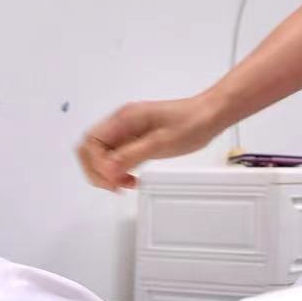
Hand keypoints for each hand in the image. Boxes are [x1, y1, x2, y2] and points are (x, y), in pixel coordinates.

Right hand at [76, 95, 225, 190]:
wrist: (210, 114)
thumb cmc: (191, 124)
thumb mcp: (162, 142)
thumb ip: (132, 155)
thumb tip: (106, 170)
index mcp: (124, 119)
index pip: (91, 142)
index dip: (97, 165)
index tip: (114, 180)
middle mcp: (121, 123)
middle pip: (90, 148)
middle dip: (97, 171)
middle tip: (116, 186)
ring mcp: (128, 130)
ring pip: (101, 154)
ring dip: (107, 173)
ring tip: (125, 184)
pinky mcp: (136, 139)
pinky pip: (116, 156)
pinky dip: (117, 170)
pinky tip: (130, 179)